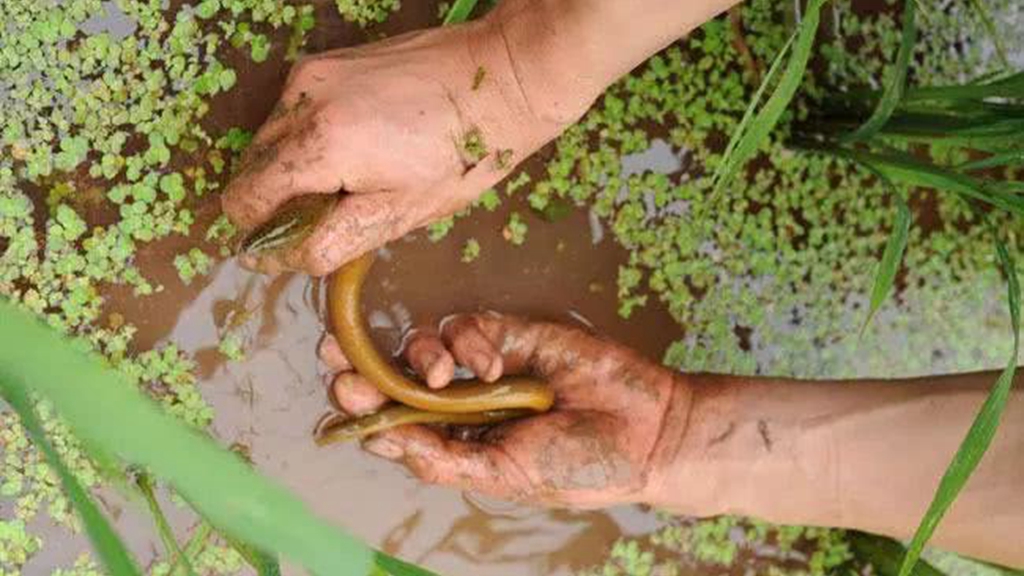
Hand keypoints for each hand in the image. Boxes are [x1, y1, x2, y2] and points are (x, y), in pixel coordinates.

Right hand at [222, 16, 580, 275]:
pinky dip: (308, 138)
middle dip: (280, 199)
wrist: (500, 79)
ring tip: (354, 175)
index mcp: (319, 145)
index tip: (301, 238)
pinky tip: (357, 145)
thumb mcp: (397, 215)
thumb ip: (328, 241)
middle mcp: (301, 100)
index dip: (263, 231)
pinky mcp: (324, 61)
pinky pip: (291, 112)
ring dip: (293, 168)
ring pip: (268, 140)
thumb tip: (275, 259)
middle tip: (338, 209)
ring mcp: (310, 74)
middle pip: (250, 169)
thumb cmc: (461, 155)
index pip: (244, 200)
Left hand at [318, 313, 688, 507]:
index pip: (392, 420)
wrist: (644, 431)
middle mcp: (461, 402)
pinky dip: (471, 341)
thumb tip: (381, 440)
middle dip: (361, 364)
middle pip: (393, 374)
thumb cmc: (577, 466)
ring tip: (442, 377)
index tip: (339, 394)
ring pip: (422, 344)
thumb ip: (444, 458)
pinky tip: (495, 365)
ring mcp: (484, 364)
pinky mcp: (510, 332)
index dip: (361, 405)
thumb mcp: (504, 475)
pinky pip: (467, 326)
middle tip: (334, 356)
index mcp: (455, 442)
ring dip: (419, 355)